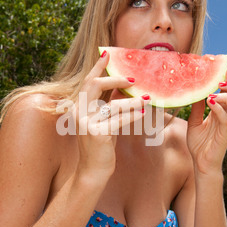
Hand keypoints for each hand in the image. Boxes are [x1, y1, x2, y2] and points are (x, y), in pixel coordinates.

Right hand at [73, 52, 147, 176]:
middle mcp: (78, 112)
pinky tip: (144, 112)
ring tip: (148, 98)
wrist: (92, 172)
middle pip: (95, 86)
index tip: (108, 54)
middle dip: (115, 79)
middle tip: (134, 78)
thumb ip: (108, 105)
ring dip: (132, 101)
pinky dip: (133, 115)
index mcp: (78, 107)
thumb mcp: (103, 122)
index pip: (88, 82)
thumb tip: (123, 87)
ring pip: (112, 105)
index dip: (98, 67)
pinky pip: (119, 120)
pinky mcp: (96, 133)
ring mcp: (85, 123)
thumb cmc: (100, 146)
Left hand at [187, 62, 226, 173]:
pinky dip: (219, 108)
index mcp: (224, 111)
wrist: (200, 163)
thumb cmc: (199, 143)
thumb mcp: (194, 121)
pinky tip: (210, 103)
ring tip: (214, 93)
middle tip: (221, 81)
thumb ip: (196, 107)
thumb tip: (195, 90)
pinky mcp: (225, 134)